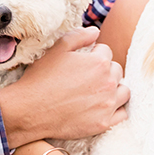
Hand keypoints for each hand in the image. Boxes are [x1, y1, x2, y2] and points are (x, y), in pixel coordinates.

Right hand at [0, 28, 128, 144]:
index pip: (106, 52)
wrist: (30, 110)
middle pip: (117, 70)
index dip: (93, 54)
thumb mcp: (57, 49)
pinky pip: (122, 114)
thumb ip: (79, 36)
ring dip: (114, 89)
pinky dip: (116, 109)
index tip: (81, 63)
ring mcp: (107, 104)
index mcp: (99, 62)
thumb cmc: (41, 78)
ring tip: (98, 92)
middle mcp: (108, 83)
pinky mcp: (104, 123)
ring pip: (123, 91)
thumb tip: (96, 31)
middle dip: (105, 71)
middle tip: (86, 78)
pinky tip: (103, 107)